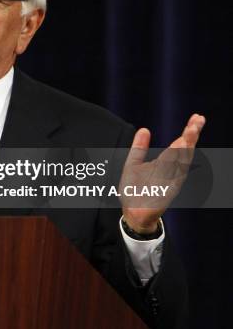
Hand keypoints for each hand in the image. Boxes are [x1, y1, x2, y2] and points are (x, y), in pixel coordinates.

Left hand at [121, 113, 205, 232]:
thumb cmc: (135, 188)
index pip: (180, 144)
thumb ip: (139, 147)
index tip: (197, 117)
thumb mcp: (133, 163)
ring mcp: (170, 182)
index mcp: (166, 163)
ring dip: (183, 152)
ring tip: (185, 137)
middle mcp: (172, 172)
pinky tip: (177, 159)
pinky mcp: (165, 194)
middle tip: (197, 122)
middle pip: (184, 152)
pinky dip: (174, 171)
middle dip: (190, 137)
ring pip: (179, 165)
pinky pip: (171, 180)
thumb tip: (144, 129)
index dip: (189, 131)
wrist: (131, 211)